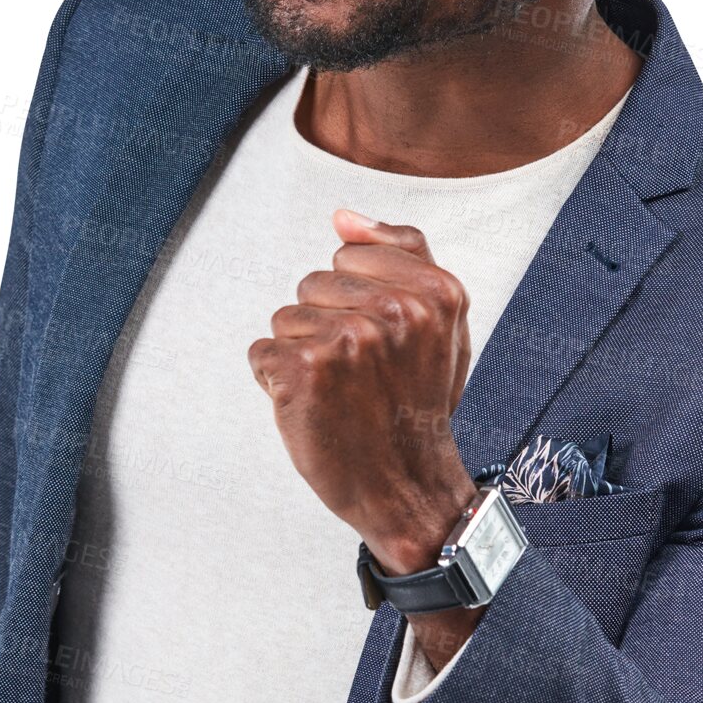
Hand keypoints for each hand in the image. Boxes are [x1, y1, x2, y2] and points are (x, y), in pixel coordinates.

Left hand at [248, 208, 477, 572]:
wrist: (405, 486)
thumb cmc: (415, 401)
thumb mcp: (439, 321)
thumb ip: (401, 253)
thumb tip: (343, 216)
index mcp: (434, 292)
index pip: (349, 255)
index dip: (356, 298)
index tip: (383, 343)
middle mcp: (393, 311)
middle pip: (313, 283)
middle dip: (327, 324)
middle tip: (361, 374)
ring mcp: (346, 341)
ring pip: (286, 318)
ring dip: (302, 354)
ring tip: (339, 392)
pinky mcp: (302, 372)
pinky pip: (263, 352)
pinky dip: (276, 381)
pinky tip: (313, 407)